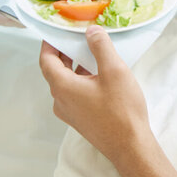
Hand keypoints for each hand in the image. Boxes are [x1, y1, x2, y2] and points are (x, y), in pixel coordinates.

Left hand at [39, 25, 151, 162]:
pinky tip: (100, 75)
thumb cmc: (121, 109)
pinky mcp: (80, 119)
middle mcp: (60, 101)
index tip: (57, 30)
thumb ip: (100, 47)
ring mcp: (69, 112)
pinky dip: (82, 80)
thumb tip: (90, 31)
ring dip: (75, 66)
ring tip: (92, 53)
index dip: (49, 43)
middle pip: (55, 71)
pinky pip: (74, 94)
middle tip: (78, 37)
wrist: (130, 146)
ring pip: (66, 83)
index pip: (46, 60)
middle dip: (64, 52)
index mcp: (63, 87)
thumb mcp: (114, 71)